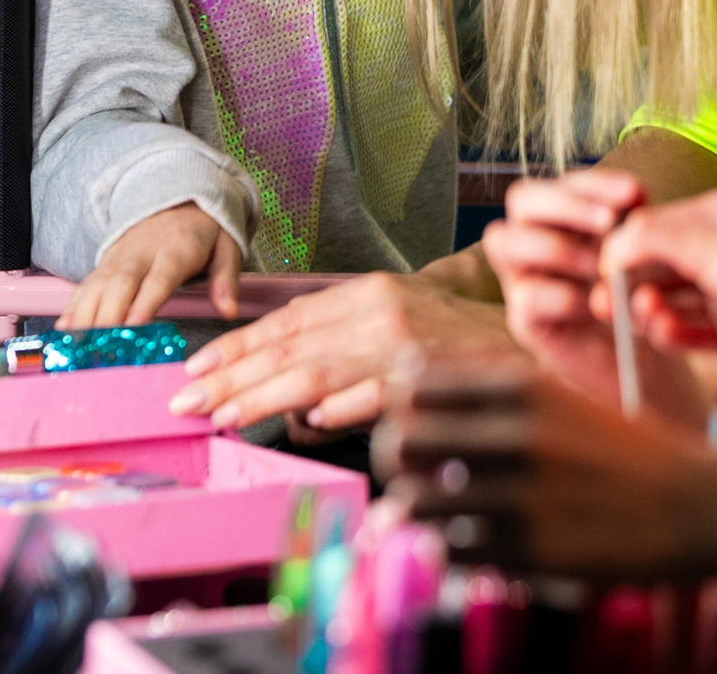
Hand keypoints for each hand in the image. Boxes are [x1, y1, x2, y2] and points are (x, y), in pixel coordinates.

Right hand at [61, 202, 240, 329]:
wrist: (176, 199)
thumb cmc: (203, 232)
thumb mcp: (226, 247)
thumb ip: (226, 279)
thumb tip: (230, 310)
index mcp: (174, 251)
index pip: (159, 278)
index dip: (145, 301)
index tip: (134, 324)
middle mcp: (140, 255)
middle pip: (120, 285)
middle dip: (108, 316)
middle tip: (102, 347)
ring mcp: (118, 260)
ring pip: (97, 287)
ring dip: (86, 317)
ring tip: (79, 348)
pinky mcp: (104, 266)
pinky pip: (85, 287)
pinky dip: (73, 308)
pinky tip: (65, 331)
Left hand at [170, 270, 508, 430]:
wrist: (528, 335)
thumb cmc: (454, 337)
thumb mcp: (394, 320)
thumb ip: (341, 344)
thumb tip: (288, 396)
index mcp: (367, 293)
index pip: (287, 321)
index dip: (237, 347)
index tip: (196, 371)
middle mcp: (379, 312)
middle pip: (291, 347)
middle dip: (232, 377)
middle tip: (188, 401)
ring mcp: (403, 346)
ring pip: (317, 373)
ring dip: (264, 397)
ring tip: (224, 416)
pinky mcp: (427, 377)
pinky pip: (372, 397)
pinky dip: (337, 409)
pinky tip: (304, 422)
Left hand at [373, 352, 716, 575]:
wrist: (693, 504)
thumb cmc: (616, 447)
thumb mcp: (558, 394)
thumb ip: (486, 383)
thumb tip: (404, 375)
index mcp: (523, 385)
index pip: (412, 384)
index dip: (401, 405)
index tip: (415, 420)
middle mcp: (518, 434)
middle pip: (400, 440)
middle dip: (397, 457)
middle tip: (414, 469)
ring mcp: (524, 496)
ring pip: (414, 502)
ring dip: (417, 507)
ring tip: (438, 508)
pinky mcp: (532, 551)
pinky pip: (450, 550)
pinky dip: (451, 546)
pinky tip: (474, 538)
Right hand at [480, 169, 704, 427]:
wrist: (646, 362)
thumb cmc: (642, 298)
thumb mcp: (643, 254)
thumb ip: (634, 226)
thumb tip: (634, 202)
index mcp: (561, 217)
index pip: (560, 182)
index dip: (593, 183)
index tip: (635, 194)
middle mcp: (532, 241)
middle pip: (520, 199)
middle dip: (566, 206)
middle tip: (609, 224)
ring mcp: (522, 280)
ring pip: (504, 241)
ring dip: (557, 247)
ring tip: (600, 267)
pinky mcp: (525, 321)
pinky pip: (525, 296)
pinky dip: (563, 296)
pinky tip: (596, 304)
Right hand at [605, 186, 716, 377]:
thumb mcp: (707, 242)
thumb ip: (653, 241)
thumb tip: (610, 247)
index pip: (660, 227)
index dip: (629, 246)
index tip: (603, 264)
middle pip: (663, 268)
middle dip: (633, 282)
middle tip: (607, 299)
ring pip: (674, 303)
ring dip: (652, 310)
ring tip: (644, 314)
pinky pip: (692, 334)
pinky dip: (673, 334)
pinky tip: (664, 332)